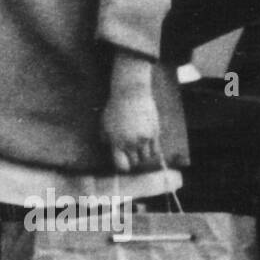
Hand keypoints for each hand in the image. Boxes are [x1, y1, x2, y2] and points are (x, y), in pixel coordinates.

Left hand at [103, 52, 161, 171]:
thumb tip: (107, 146)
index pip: (121, 165)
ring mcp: (143, 139)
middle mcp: (130, 143)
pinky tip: (148, 145)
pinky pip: (155, 151)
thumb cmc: (115, 107)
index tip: (123, 162)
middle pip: (134, 162)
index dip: (122, 166)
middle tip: (132, 154)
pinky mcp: (154, 133)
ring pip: (146, 158)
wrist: (130, 93)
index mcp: (116, 142)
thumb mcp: (104, 122)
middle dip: (132, 159)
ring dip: (143, 155)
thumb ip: (105, 137)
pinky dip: (152, 151)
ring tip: (140, 148)